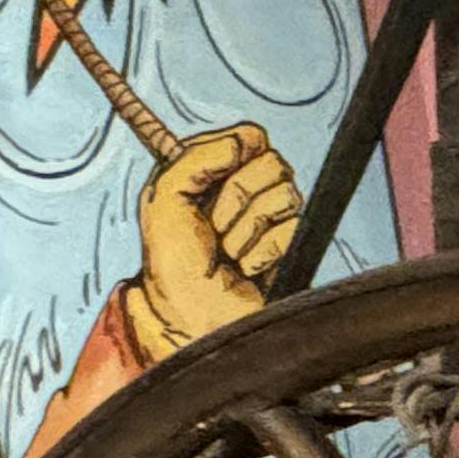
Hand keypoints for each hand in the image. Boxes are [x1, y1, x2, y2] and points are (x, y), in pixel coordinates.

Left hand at [127, 125, 300, 354]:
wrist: (198, 321)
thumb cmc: (173, 267)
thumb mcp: (163, 202)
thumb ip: (195, 158)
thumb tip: (248, 139)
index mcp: (208, 172)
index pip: (248, 136)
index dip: (235, 152)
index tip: (214, 177)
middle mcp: (240, 189)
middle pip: (272, 162)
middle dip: (238, 199)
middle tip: (213, 229)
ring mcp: (268, 216)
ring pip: (287, 193)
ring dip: (249, 230)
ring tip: (227, 254)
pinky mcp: (290, 243)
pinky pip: (294, 227)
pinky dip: (264, 251)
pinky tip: (245, 268)